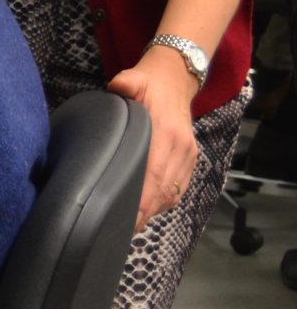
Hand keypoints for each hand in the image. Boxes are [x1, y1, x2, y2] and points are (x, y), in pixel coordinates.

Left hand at [106, 48, 200, 231]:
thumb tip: (118, 87)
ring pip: (171, 193)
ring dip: (152, 211)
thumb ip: (126, 83)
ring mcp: (187, 156)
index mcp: (167, 133)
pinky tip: (146, 212)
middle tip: (119, 231)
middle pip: (162, 190)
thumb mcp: (135, 78)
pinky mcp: (190, 160)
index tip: (126, 218)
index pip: (154, 174)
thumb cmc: (149, 84)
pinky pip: (178, 189)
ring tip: (129, 227)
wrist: (176, 81)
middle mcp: (181, 149)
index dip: (141, 199)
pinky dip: (162, 203)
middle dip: (142, 213)